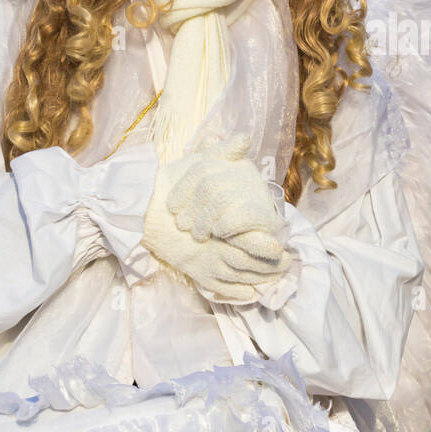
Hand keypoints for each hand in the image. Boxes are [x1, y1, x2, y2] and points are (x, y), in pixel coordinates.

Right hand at [139, 134, 292, 303]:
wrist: (142, 208)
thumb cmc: (173, 184)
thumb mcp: (200, 165)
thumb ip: (224, 152)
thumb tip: (244, 137)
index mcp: (219, 225)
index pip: (249, 241)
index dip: (266, 247)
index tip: (282, 249)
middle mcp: (212, 246)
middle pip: (246, 263)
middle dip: (270, 267)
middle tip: (288, 265)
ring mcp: (204, 261)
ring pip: (236, 277)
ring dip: (259, 280)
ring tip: (277, 278)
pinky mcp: (196, 272)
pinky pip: (221, 289)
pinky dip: (238, 294)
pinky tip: (253, 293)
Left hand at [166, 133, 287, 245]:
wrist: (264, 229)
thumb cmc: (235, 205)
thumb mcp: (220, 181)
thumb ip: (212, 162)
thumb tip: (209, 139)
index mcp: (234, 163)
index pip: (202, 168)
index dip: (183, 188)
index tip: (171, 207)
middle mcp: (247, 174)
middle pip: (209, 185)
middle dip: (192, 208)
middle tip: (183, 225)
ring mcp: (257, 194)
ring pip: (221, 201)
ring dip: (204, 221)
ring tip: (198, 235)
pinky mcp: (264, 216)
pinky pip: (240, 217)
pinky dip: (225, 225)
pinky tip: (218, 232)